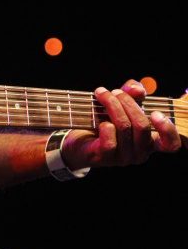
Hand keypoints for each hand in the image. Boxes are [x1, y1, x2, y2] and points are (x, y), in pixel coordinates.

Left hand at [62, 79, 181, 170]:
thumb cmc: (104, 120)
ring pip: (124, 127)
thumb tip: (137, 90)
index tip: (156, 113)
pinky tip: (99, 120)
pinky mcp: (105, 158)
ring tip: (101, 94)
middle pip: (142, 125)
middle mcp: (140, 152)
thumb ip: (133, 92)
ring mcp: (123, 157)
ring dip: (111, 105)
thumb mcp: (121, 102)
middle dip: (127, 102)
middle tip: (114, 91)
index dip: (168, 129)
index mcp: (149, 141)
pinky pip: (109, 140)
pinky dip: (104, 125)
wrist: (78, 140)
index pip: (170, 144)